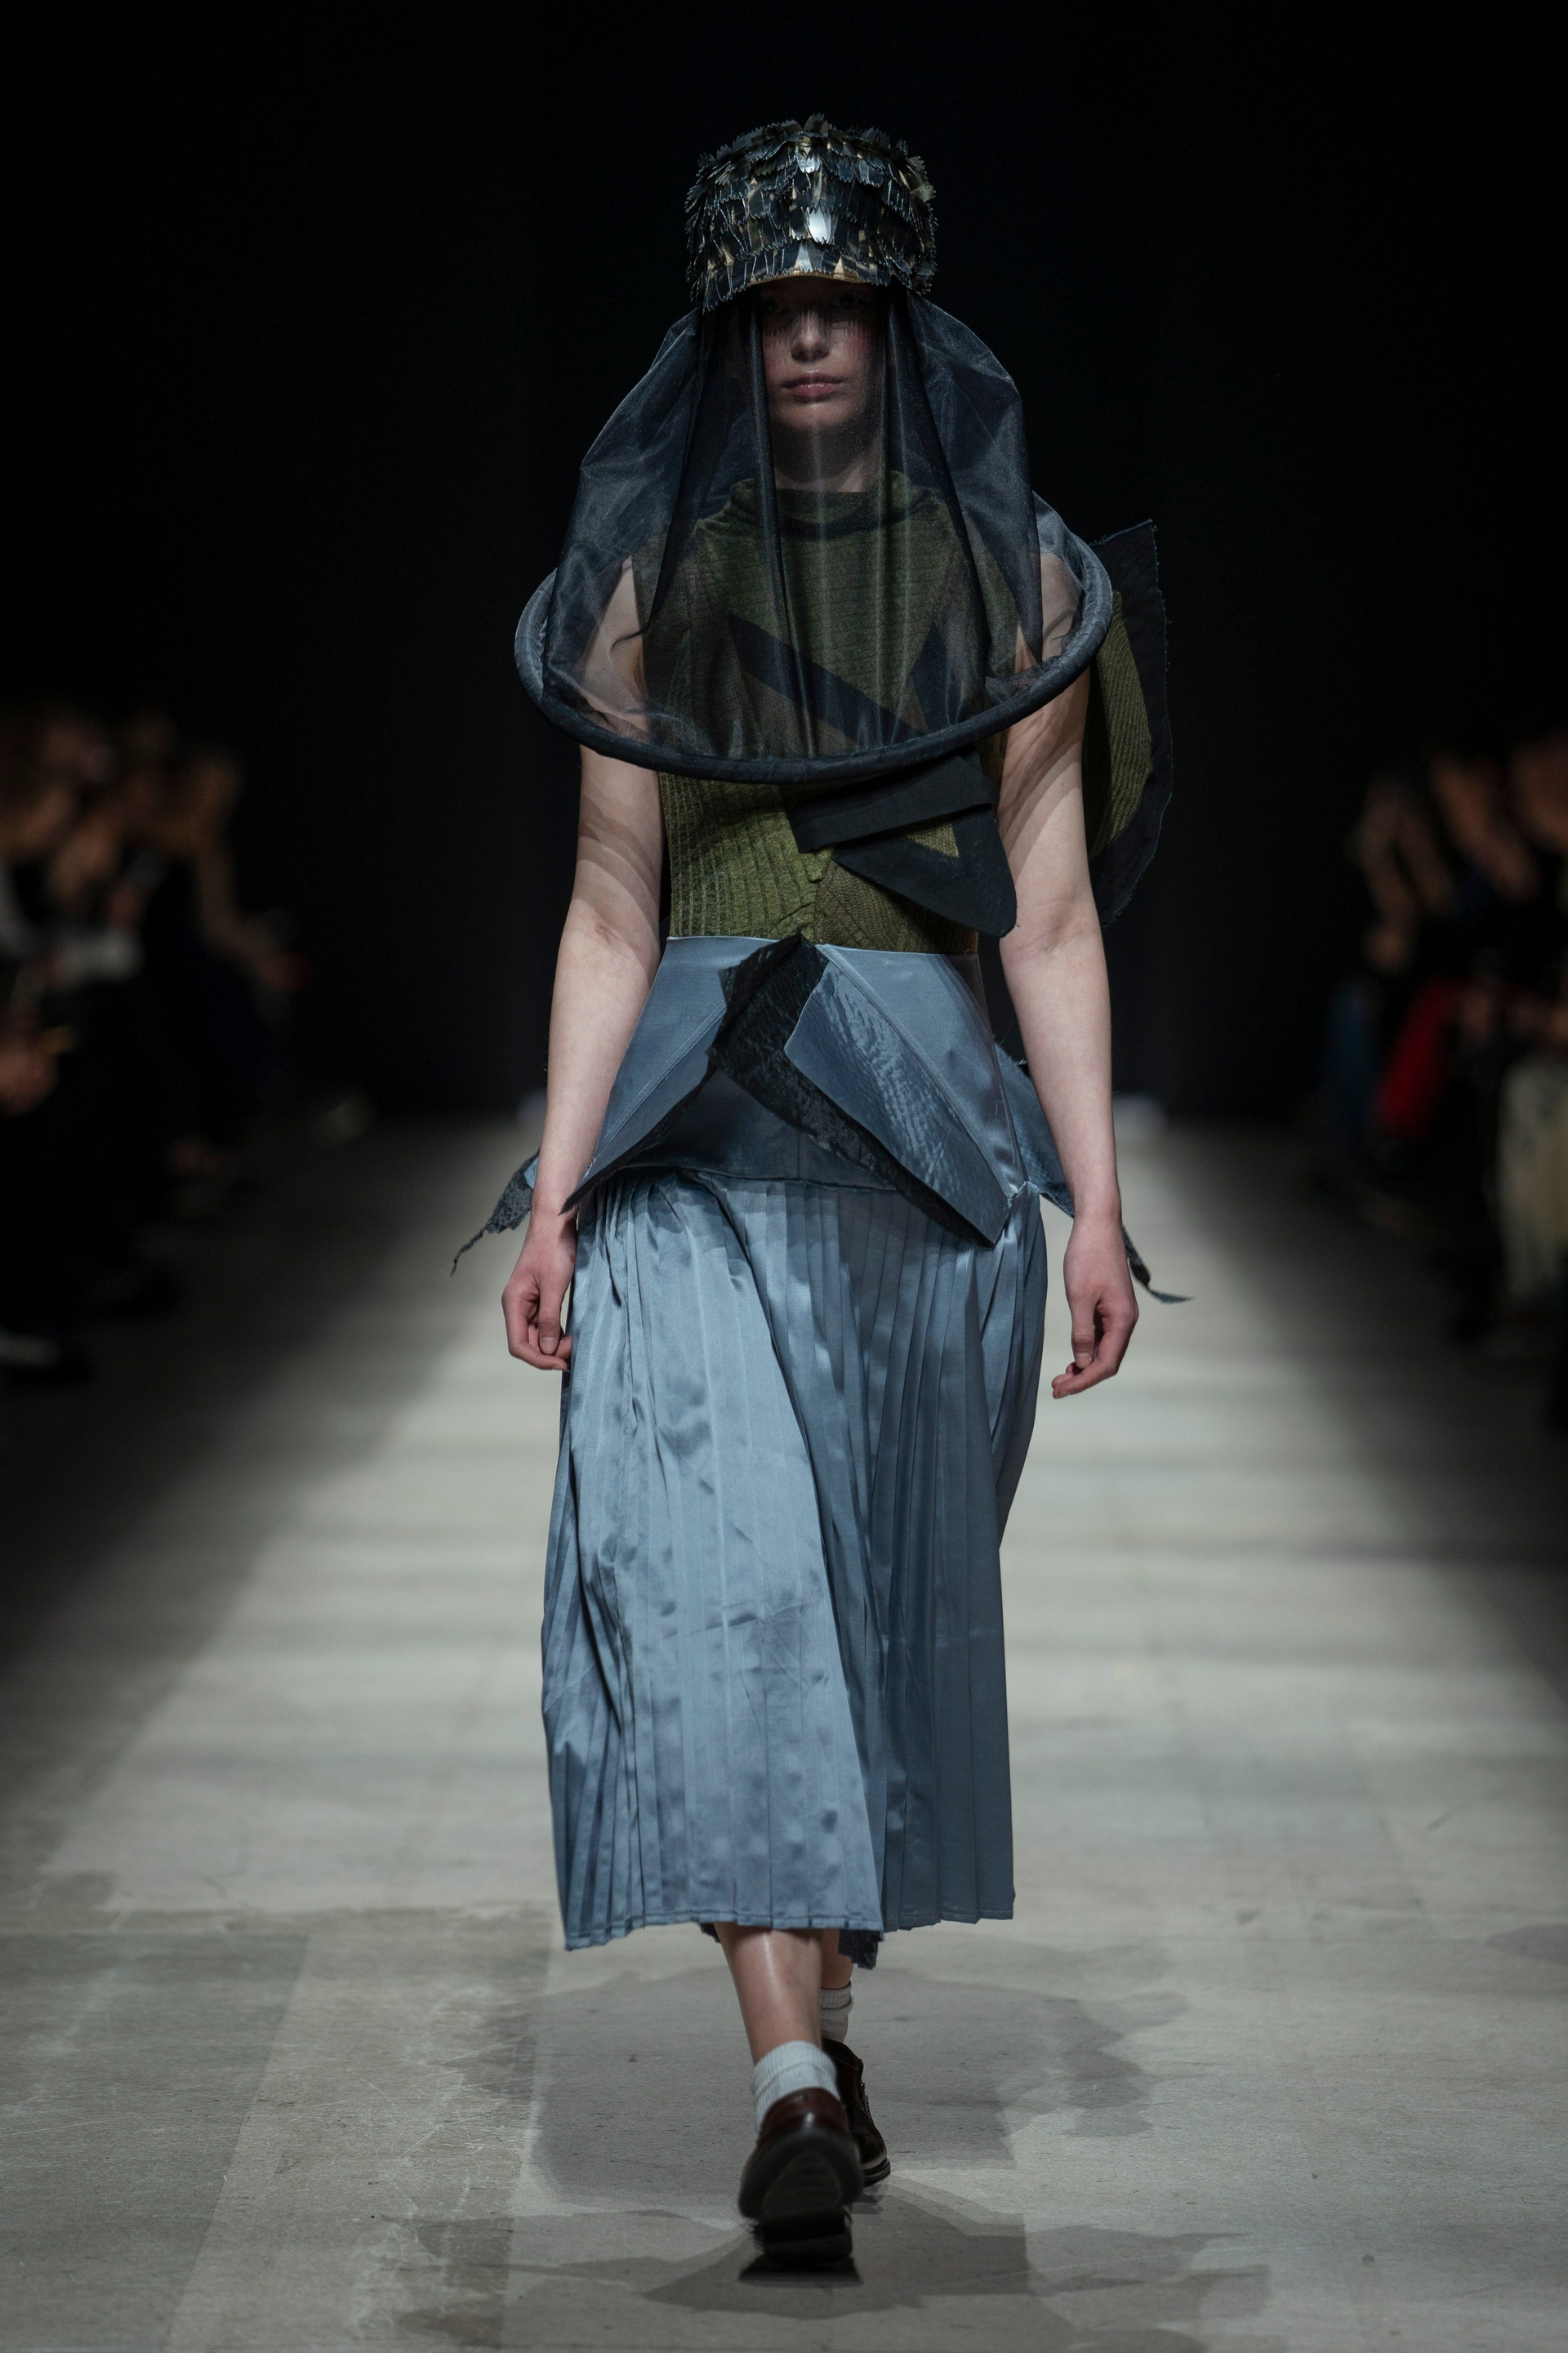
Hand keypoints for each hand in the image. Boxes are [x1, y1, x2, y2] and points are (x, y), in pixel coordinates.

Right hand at [503, 1212, 577, 1370]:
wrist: (556, 1223)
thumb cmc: (553, 1248)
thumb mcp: (554, 1285)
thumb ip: (550, 1319)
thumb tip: (549, 1349)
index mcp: (513, 1303)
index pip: (518, 1345)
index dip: (538, 1359)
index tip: (561, 1362)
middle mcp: (517, 1306)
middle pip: (528, 1343)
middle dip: (550, 1352)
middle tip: (574, 1351)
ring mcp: (529, 1303)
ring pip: (539, 1335)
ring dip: (555, 1344)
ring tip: (575, 1344)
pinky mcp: (541, 1299)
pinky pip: (546, 1324)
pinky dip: (558, 1333)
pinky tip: (572, 1335)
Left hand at [1052, 1214, 1137, 1397]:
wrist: (1098, 1225)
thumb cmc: (1088, 1256)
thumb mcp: (1079, 1297)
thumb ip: (1082, 1333)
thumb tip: (1083, 1362)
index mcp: (1122, 1320)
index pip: (1106, 1363)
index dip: (1084, 1381)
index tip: (1062, 1390)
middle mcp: (1125, 1320)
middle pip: (1108, 1361)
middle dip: (1083, 1377)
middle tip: (1057, 1387)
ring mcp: (1120, 1314)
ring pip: (1105, 1350)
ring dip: (1085, 1365)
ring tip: (1062, 1376)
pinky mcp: (1111, 1306)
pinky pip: (1102, 1336)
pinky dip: (1087, 1349)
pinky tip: (1073, 1356)